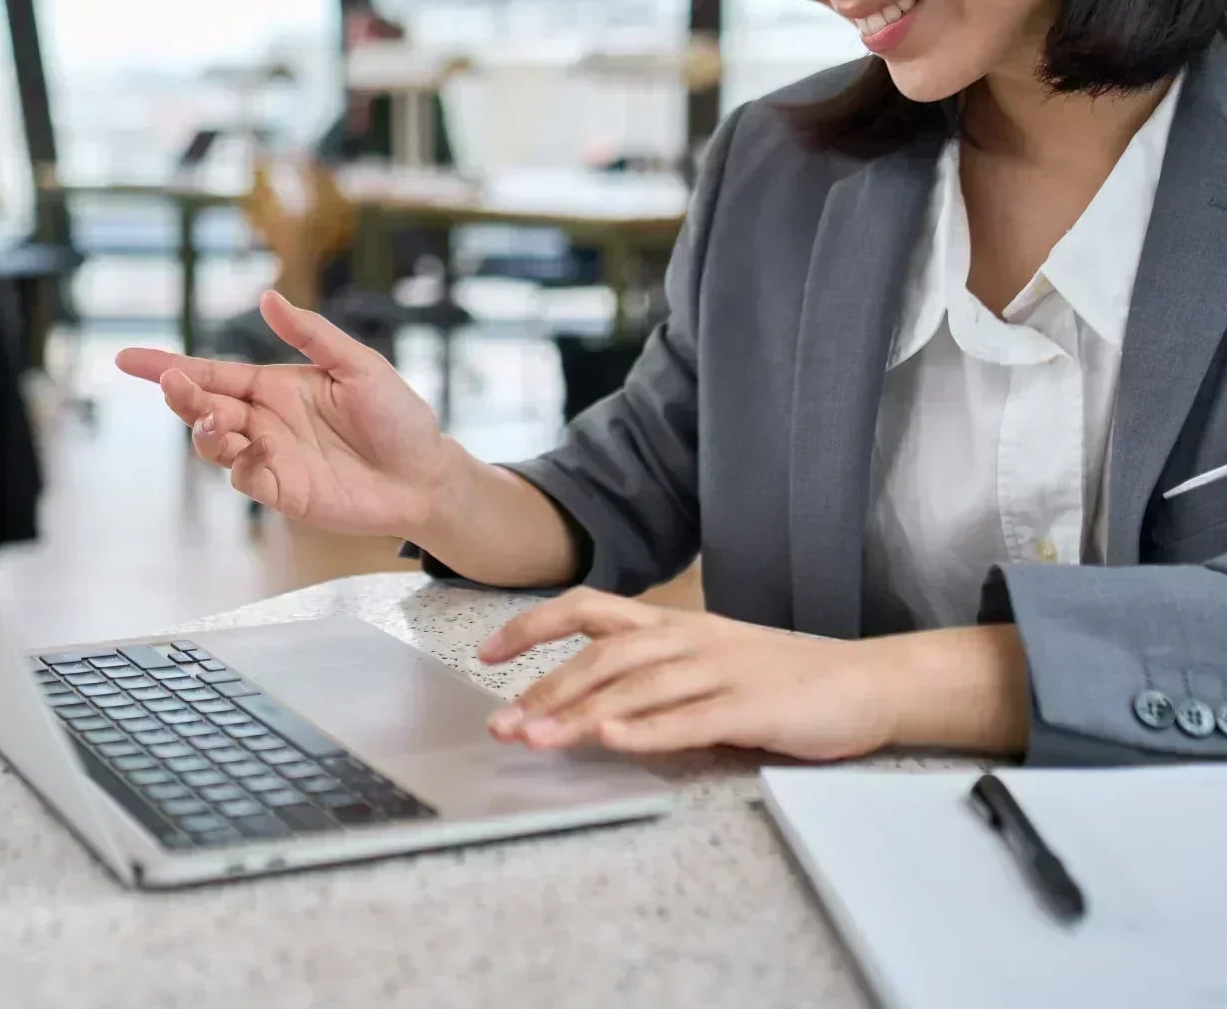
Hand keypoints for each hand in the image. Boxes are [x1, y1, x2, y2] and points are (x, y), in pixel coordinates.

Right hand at [116, 291, 453, 538]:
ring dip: (204, 429)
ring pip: (214, 444)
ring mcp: (270, 458)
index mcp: (276, 386)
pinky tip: (258, 450)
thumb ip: (311, 335)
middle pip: (203, 406)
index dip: (168, 366)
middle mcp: (264, 420)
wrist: (425, 475)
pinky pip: (245, 479)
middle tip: (173, 383)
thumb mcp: (358, 365)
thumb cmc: (397, 415)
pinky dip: (241, 464)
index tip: (127, 358)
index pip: (212, 372)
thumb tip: (266, 297)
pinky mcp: (283, 492)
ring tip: (214, 417)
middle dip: (181, 395)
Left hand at [479, 589, 902, 760]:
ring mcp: (720, 670)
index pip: (587, 610)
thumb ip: (652, 669)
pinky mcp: (752, 707)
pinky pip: (691, 718)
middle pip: (601, 655)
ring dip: (580, 714)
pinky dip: (648, 730)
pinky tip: (614, 740)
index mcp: (673, 623)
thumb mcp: (706, 659)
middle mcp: (688, 638)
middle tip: (500, 723)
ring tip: (537, 739)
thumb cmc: (781, 677)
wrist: (864, 682)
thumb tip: (585, 698)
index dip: (533, 626)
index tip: (486, 652)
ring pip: (635, 686)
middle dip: (544, 689)